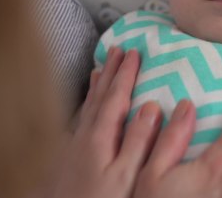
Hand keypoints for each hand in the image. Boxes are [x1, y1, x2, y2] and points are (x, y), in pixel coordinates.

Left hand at [47, 47, 162, 197]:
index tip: (134, 52)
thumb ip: (138, 140)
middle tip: (118, 49)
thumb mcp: (126, 174)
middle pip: (99, 95)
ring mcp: (74, 145)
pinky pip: (80, 118)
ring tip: (100, 68)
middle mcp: (84, 135)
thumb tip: (152, 106)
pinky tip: (86, 108)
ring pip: (88, 105)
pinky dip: (86, 105)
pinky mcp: (69, 157)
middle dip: (111, 71)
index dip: (126, 73)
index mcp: (100, 136)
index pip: (116, 96)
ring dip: (97, 85)